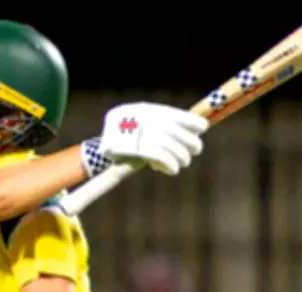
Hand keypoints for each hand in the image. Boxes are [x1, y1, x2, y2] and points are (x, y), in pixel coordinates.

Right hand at [80, 102, 208, 176]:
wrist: (104, 140)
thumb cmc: (124, 128)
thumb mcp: (144, 115)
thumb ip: (165, 120)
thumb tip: (193, 129)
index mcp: (162, 113)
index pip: (195, 123)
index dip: (197, 131)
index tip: (192, 136)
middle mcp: (161, 124)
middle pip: (193, 142)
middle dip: (191, 150)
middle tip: (184, 154)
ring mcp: (154, 138)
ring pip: (182, 155)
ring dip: (180, 162)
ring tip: (174, 163)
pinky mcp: (147, 152)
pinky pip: (169, 163)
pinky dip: (171, 168)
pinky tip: (167, 169)